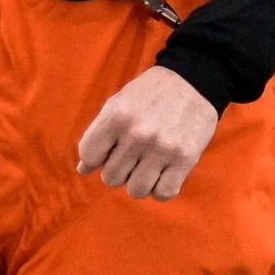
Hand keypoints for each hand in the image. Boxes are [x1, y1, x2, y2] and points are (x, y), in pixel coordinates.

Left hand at [76, 65, 218, 199]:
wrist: (192, 80)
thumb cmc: (149, 95)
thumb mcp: (118, 105)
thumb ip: (98, 136)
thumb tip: (82, 170)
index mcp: (117, 116)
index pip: (89, 155)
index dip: (95, 158)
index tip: (107, 151)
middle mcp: (137, 134)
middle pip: (111, 178)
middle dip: (118, 170)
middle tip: (130, 156)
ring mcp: (162, 148)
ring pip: (136, 191)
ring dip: (138, 182)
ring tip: (146, 166)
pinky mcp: (185, 159)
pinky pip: (163, 193)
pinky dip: (160, 189)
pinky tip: (162, 173)